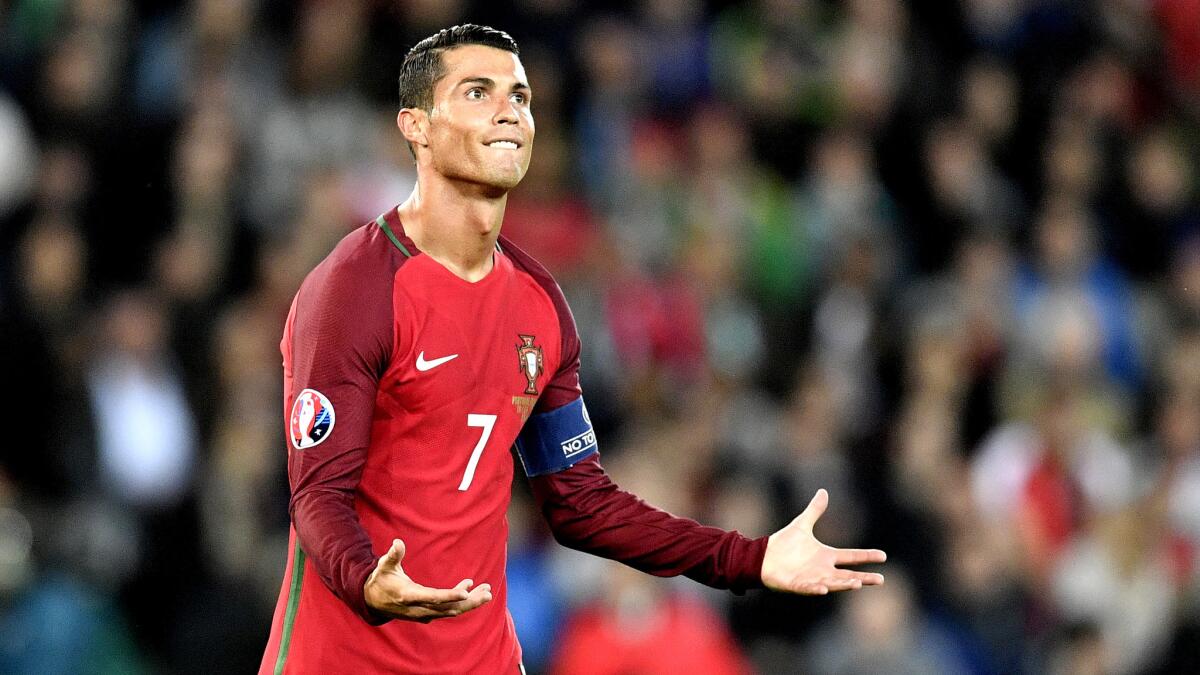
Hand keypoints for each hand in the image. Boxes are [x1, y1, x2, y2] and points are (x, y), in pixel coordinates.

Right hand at [364, 539, 492, 622]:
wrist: (372, 601)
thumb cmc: (381, 580)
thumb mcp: (383, 566)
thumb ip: (392, 556)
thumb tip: (397, 542)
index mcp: (409, 596)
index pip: (433, 598)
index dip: (450, 595)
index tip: (466, 592)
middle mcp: (419, 609)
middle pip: (448, 608)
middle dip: (469, 602)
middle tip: (488, 592)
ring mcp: (425, 613)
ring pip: (452, 610)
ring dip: (470, 602)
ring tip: (487, 591)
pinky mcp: (428, 613)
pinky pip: (449, 609)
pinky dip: (462, 601)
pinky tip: (472, 588)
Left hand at [761, 489, 885, 594]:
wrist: (763, 557)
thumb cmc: (783, 544)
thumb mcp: (801, 524)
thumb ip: (814, 510)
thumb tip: (823, 491)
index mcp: (826, 556)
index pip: (851, 556)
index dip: (867, 556)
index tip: (883, 556)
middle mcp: (823, 570)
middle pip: (848, 575)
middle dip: (864, 578)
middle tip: (881, 580)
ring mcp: (812, 579)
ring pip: (833, 584)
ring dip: (844, 584)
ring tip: (857, 583)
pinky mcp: (798, 585)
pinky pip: (809, 588)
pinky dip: (816, 589)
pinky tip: (824, 589)